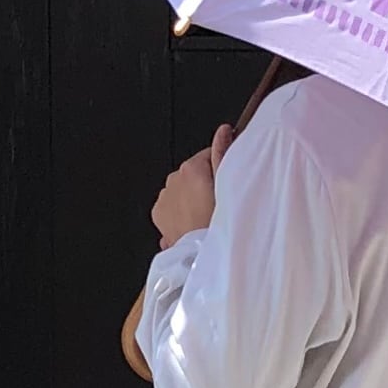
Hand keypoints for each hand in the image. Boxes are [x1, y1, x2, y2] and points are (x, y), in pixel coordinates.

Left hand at [152, 123, 231, 246]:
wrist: (200, 257)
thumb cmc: (217, 223)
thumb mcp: (228, 186)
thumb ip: (223, 154)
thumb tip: (223, 131)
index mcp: (192, 169)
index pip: (208, 155)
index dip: (219, 169)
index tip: (225, 184)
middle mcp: (173, 180)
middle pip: (193, 174)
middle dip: (203, 185)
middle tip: (217, 204)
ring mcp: (164, 198)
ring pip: (181, 190)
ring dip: (191, 199)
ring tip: (204, 216)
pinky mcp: (158, 215)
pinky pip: (171, 206)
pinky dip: (179, 212)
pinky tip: (191, 223)